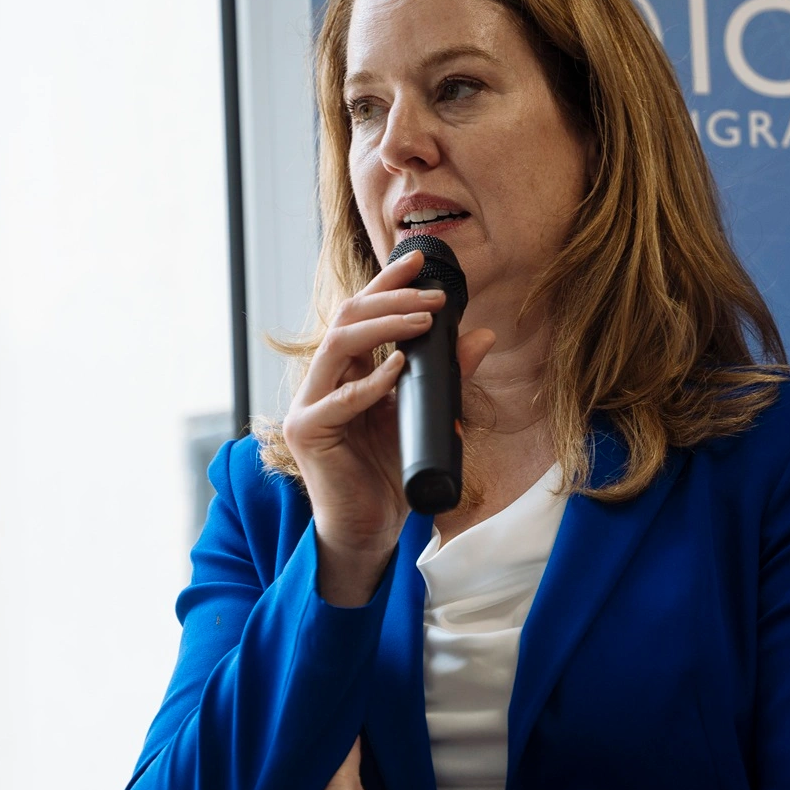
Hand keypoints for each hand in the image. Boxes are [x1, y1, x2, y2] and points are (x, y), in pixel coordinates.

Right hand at [282, 250, 494, 604]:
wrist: (369, 529)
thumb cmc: (390, 474)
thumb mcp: (424, 416)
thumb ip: (446, 376)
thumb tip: (482, 335)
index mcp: (345, 372)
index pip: (361, 314)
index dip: (386, 284)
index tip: (419, 259)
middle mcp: (322, 381)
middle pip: (346, 319)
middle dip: (391, 300)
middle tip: (434, 296)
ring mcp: (309, 405)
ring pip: (337, 345)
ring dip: (384, 328)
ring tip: (424, 320)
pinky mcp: (308, 434)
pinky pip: (339, 399)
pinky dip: (370, 383)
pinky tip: (397, 371)